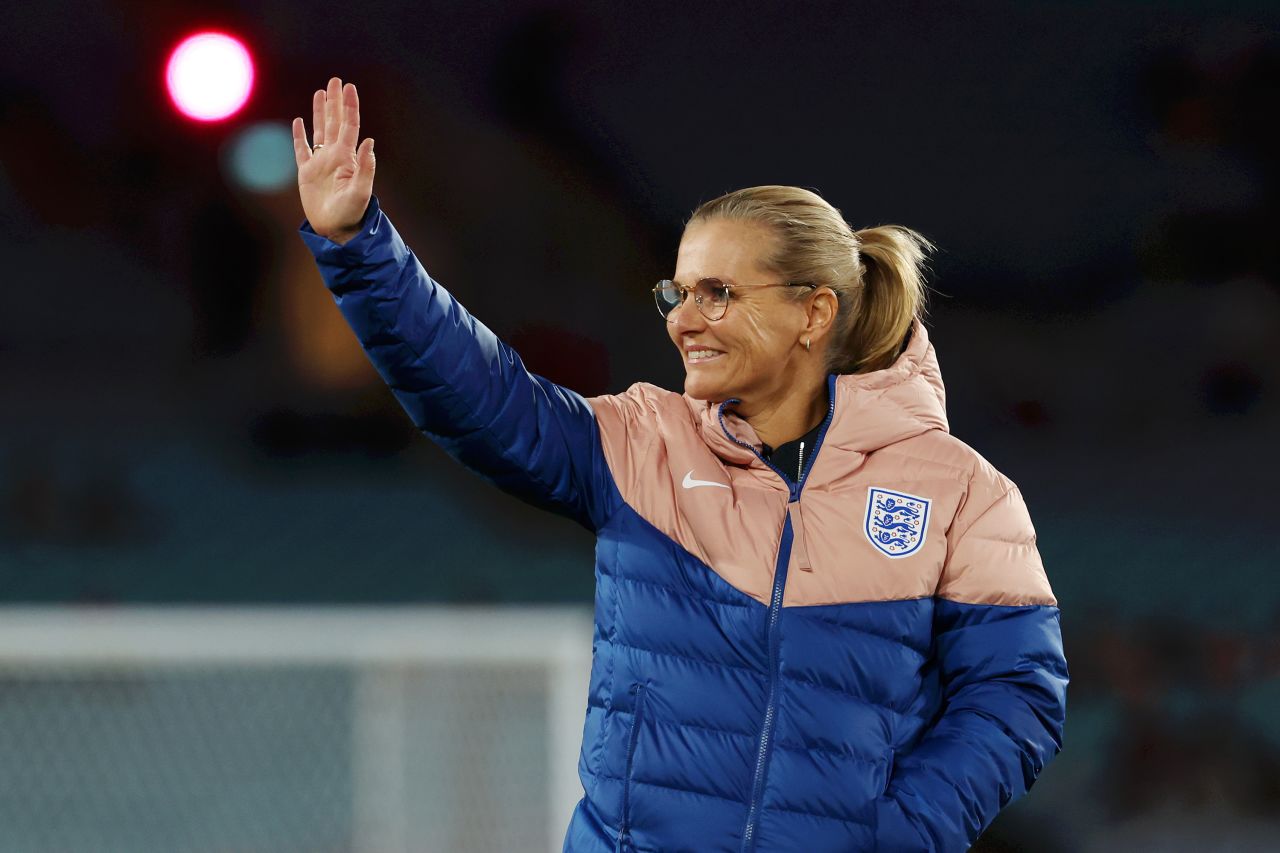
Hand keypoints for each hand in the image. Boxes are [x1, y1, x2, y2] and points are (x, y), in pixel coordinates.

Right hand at [292, 77, 375, 244]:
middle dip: (334, 102)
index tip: (349, 86)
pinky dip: (299, 136)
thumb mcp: (361, 191)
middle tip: (335, 80)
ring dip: (319, 112)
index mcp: (347, 158)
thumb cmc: (351, 214)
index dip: (349, 106)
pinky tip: (299, 122)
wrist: (336, 231)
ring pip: (319, 131)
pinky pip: (301, 150)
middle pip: (334, 122)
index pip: (348, 125)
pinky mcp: (307, 174)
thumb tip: (369, 142)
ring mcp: (320, 164)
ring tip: (321, 93)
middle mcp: (334, 157)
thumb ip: (366, 168)